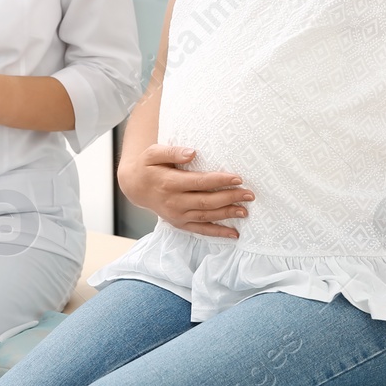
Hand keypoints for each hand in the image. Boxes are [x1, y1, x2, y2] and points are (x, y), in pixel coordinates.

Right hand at [118, 145, 250, 238]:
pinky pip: (200, 230)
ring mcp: (177, 215)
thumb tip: (192, 153)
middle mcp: (174, 201)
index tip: (238, 178)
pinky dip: (217, 232)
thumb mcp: (153, 153)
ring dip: (227, 214)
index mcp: (169, 183)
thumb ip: (172, 152)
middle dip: (230, 198)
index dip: (219, 180)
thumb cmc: (148, 166)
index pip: (199, 182)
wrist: (135, 187)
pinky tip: (234, 234)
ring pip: (206, 216)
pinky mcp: (179, 223)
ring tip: (245, 211)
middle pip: (206, 201)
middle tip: (249, 194)